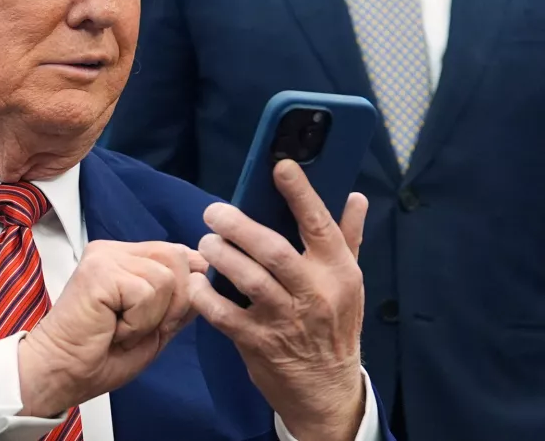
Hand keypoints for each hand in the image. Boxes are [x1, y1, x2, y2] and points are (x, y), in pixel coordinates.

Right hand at [17, 240, 205, 417]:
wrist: (62, 373)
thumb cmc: (101, 355)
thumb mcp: (156, 325)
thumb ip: (180, 298)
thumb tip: (205, 272)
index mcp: (126, 257)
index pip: (179, 253)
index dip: (184, 290)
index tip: (158, 320)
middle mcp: (114, 250)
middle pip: (179, 259)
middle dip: (172, 304)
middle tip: (137, 327)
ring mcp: (105, 257)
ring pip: (166, 278)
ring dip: (151, 317)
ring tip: (121, 328)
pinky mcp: (100, 271)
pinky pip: (147, 292)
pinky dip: (137, 322)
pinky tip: (113, 329)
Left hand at [189, 160, 368, 440]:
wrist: (326, 390)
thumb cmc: (335, 326)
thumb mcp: (349, 283)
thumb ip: (348, 238)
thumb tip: (355, 197)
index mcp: (338, 272)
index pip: (320, 224)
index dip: (300, 193)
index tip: (280, 165)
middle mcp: (314, 293)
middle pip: (273, 250)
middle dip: (238, 226)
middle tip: (214, 212)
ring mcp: (285, 320)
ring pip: (248, 278)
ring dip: (220, 255)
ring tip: (207, 242)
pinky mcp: (257, 342)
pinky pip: (224, 314)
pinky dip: (206, 296)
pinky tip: (199, 283)